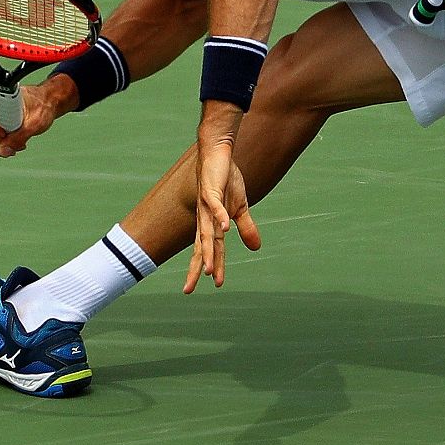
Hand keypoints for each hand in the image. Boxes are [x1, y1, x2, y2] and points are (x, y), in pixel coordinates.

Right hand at [0, 77, 76, 157]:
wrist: (46, 103)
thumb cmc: (42, 107)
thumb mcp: (35, 123)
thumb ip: (19, 137)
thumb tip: (3, 151)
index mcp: (0, 96)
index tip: (5, 135)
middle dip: (0, 142)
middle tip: (18, 144)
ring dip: (1, 146)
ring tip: (19, 144)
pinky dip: (1, 146)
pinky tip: (14, 145)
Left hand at [184, 139, 261, 292]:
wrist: (219, 155)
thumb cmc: (226, 180)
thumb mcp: (241, 207)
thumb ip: (246, 228)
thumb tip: (256, 248)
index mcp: (212, 223)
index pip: (212, 249)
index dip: (213, 265)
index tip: (216, 283)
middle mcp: (205, 218)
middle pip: (201, 247)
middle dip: (197, 268)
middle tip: (189, 290)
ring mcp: (207, 205)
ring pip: (206, 232)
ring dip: (207, 251)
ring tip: (208, 269)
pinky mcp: (211, 190)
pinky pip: (216, 206)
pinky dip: (220, 216)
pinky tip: (225, 227)